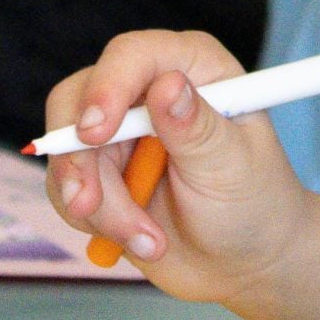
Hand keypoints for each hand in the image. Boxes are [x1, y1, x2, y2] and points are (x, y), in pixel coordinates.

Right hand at [42, 29, 311, 299]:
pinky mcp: (98, 170)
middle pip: (78, 98)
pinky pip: (65, 186)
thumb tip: (168, 85)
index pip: (132, 56)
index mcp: (193, 68)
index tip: (95, 135)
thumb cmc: (254, 205)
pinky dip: (92, 220)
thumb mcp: (233, 168)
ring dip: (98, 204)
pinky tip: (138, 241)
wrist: (242, 264)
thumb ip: (197, 129)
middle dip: (80, 159)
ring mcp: (119, 131)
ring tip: (148, 241)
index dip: (106, 88)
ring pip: (67, 151)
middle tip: (88, 205)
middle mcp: (148, 89)